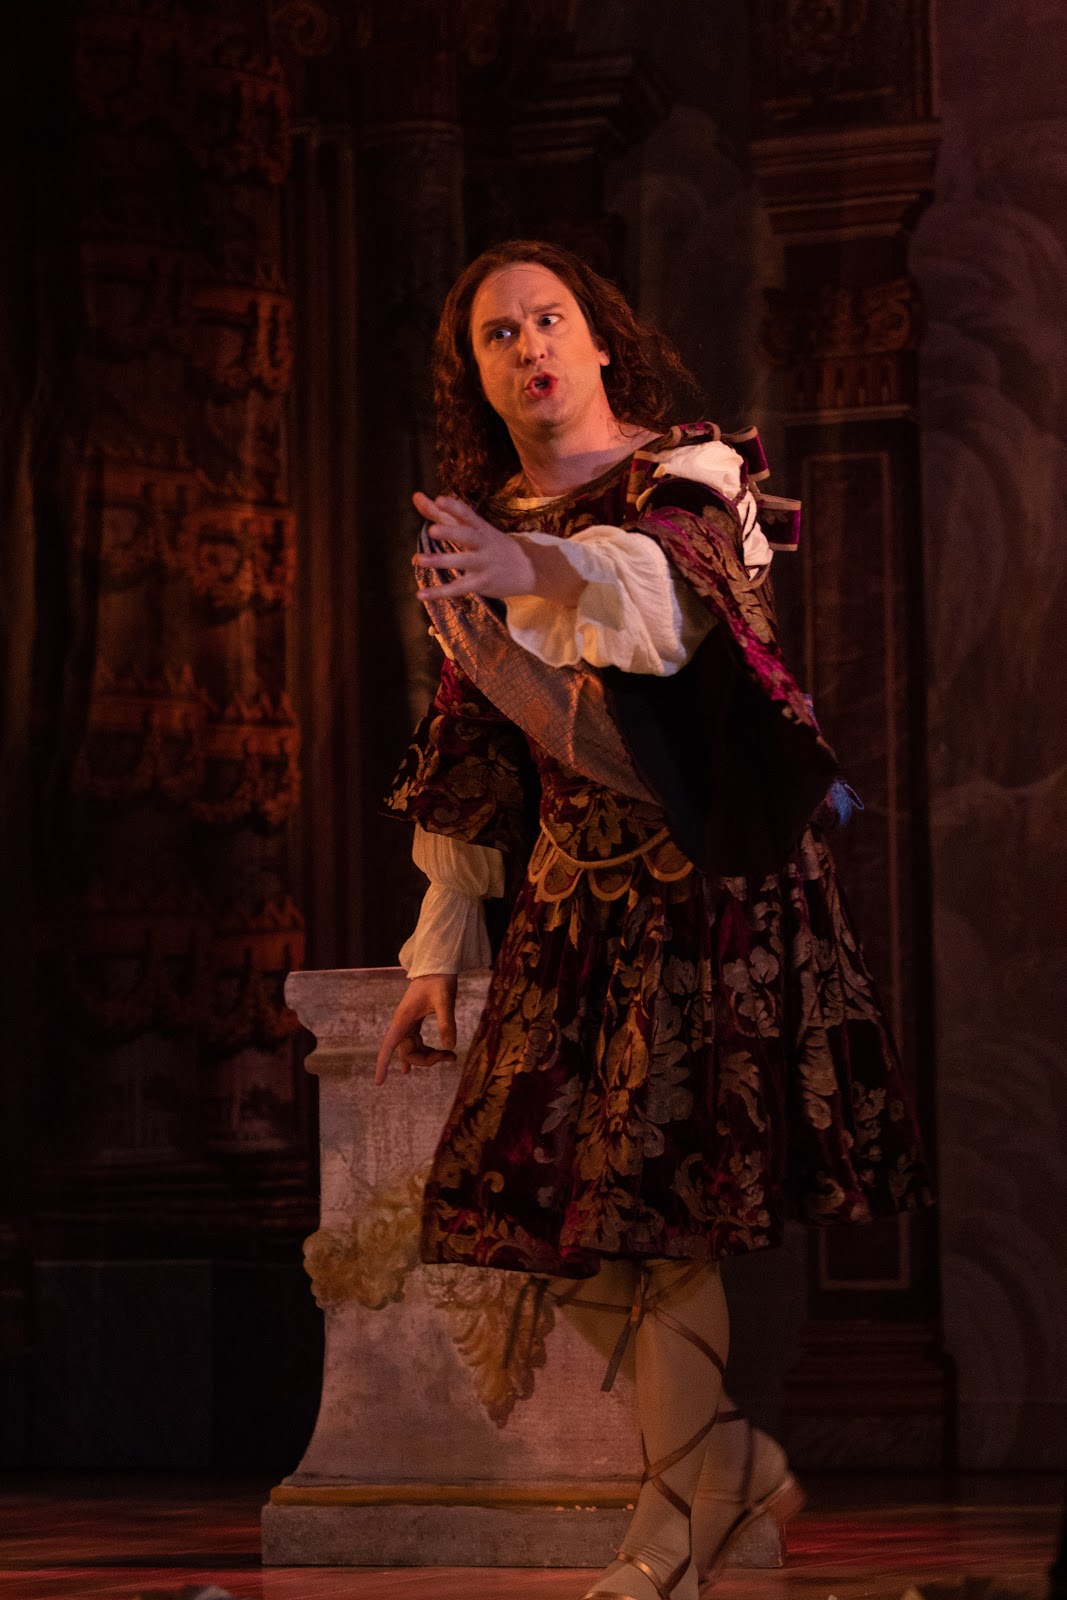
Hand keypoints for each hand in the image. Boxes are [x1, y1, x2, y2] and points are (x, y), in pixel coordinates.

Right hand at [374, 973, 457, 1085]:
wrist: (437, 966)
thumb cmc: (440, 981)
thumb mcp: (445, 1000)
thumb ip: (446, 1022)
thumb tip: (450, 1046)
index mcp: (403, 1019)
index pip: (389, 1046)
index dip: (382, 1064)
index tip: (379, 1082)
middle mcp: (402, 1023)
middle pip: (406, 1053)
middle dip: (426, 1060)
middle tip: (451, 1057)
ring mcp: (407, 1023)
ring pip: (412, 1050)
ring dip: (428, 1056)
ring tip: (451, 1057)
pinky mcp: (414, 1022)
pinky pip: (415, 1044)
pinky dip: (421, 1054)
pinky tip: (413, 1068)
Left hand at [412, 491, 535, 601]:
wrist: (530, 568)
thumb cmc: (492, 545)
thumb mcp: (472, 527)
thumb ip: (442, 514)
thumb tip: (415, 496)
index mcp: (481, 527)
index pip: (468, 514)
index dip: (454, 507)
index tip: (440, 500)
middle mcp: (483, 543)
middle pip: (468, 535)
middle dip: (452, 532)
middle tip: (432, 530)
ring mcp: (484, 564)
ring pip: (464, 562)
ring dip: (442, 561)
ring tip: (418, 560)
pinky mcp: (482, 583)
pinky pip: (459, 588)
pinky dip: (440, 592)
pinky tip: (421, 594)